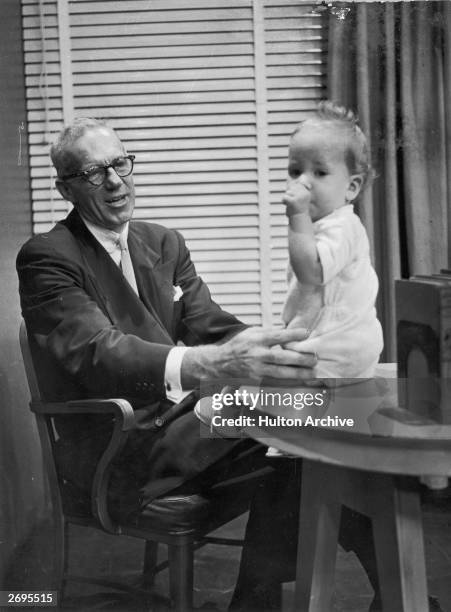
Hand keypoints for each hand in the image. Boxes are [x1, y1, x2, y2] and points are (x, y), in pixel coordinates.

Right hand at [181, 327, 316, 386]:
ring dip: (298, 373)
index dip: (293, 335)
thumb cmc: (240, 344)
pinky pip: (276, 380)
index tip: (307, 333)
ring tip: (312, 372)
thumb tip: (292, 333)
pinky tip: (301, 380)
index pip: (278, 336)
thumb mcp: (253, 332)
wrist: (221, 361)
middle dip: (300, 358)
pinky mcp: (258, 378)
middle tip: (315, 358)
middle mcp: (257, 354)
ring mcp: (257, 368)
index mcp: (257, 339)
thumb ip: (271, 333)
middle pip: (282, 357)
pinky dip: (289, 381)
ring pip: (281, 372)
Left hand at [282, 180, 310, 217]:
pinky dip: (283, 201)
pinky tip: (288, 206)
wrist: (298, 220)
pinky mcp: (293, 201)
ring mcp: (299, 197)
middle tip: (293, 203)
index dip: (293, 190)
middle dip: (289, 194)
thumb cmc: (298, 209)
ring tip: (291, 205)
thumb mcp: (300, 197)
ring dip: (287, 199)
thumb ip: (298, 188)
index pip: (297, 184)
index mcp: (306, 192)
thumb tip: (300, 177)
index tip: (296, 199)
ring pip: (287, 192)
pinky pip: (284, 197)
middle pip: (291, 187)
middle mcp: (304, 193)